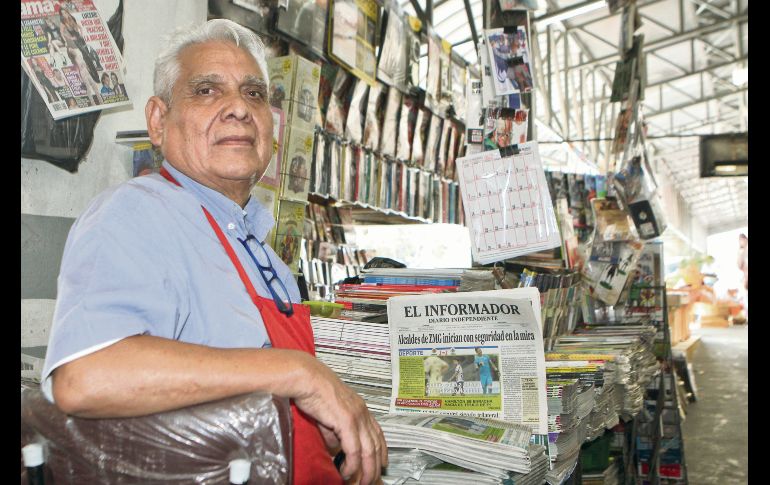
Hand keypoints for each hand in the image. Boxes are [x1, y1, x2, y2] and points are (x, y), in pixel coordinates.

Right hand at [294, 355, 387, 484]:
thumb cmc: (314, 391)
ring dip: (366, 470)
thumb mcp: (329, 415)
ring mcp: (357, 417)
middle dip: (375, 467)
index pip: (378, 434)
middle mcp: (362, 413)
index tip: (382, 463)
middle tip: (370, 481)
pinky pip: (354, 449)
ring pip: (369, 451)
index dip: (382, 451)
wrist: (307, 378)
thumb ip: (335, 433)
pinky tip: (347, 471)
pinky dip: (352, 464)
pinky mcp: (347, 421)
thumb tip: (335, 449)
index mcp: (360, 409)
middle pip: (376, 446)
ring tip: (361, 482)